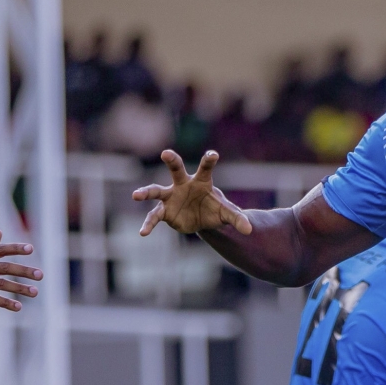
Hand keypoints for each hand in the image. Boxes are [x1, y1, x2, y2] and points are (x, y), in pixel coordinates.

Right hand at [132, 149, 251, 236]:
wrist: (202, 219)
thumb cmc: (214, 209)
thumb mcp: (227, 214)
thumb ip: (237, 218)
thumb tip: (250, 230)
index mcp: (201, 181)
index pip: (206, 168)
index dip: (209, 160)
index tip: (213, 154)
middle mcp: (183, 184)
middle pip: (176, 169)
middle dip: (172, 160)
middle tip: (166, 152)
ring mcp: (171, 197)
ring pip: (156, 191)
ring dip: (146, 192)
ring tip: (136, 195)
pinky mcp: (165, 212)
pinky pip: (154, 216)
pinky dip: (149, 224)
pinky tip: (143, 232)